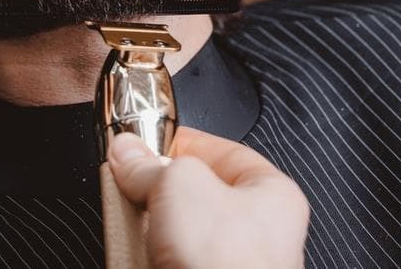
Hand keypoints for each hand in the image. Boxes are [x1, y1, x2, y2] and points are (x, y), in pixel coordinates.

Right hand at [108, 128, 309, 268]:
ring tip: (133, 222)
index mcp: (273, 193)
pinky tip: (139, 254)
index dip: (180, 143)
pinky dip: (148, 255)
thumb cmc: (228, 262)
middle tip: (134, 182)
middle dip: (159, 190)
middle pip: (194, 193)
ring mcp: (232, 264)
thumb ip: (150, 163)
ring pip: (178, 231)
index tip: (146, 143)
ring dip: (149, 227)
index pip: (222, 151)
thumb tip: (128, 153)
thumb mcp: (179, 184)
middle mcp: (260, 232)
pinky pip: (169, 259)